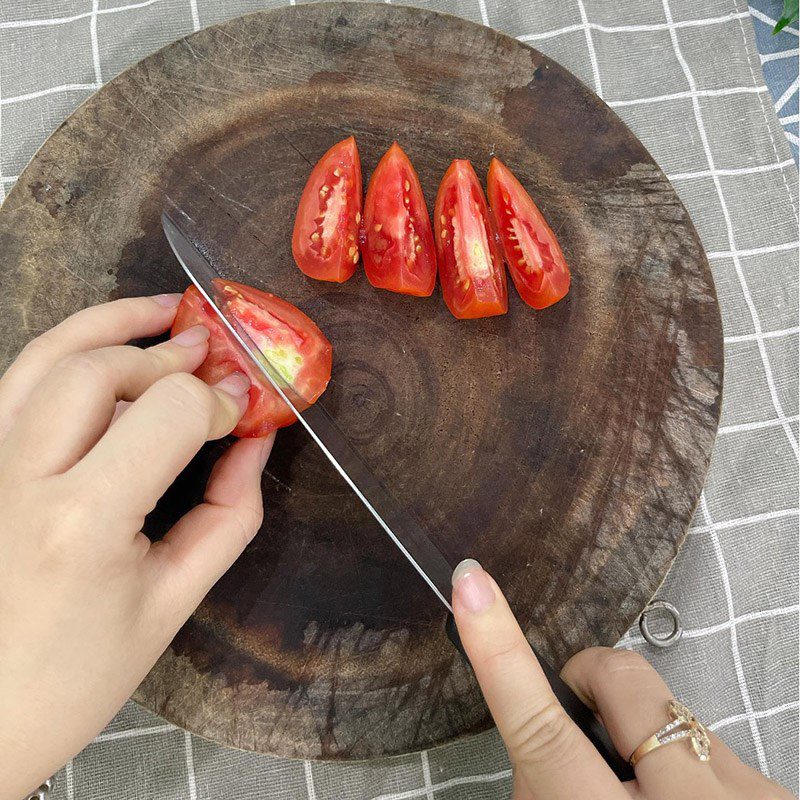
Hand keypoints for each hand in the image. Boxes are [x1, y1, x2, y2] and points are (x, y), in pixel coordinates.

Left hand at [0, 295, 273, 799]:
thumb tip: (254, 442)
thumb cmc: (74, 678)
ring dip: (111, 326)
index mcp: (82, 522)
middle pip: (100, 368)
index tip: (245, 409)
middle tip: (214, 359)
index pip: (168, 412)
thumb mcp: (174, 602)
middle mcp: (19, 480)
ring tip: (163, 315)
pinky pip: (15, 381)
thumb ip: (230, 513)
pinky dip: (63, 349)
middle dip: (170, 355)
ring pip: (44, 357)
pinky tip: (104, 347)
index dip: (220, 399)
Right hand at [451, 559, 791, 799]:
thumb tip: (541, 758)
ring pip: (671, 713)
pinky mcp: (780, 795)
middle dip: (591, 680)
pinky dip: (686, 769)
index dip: (499, 651)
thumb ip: (545, 791)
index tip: (471, 583)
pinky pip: (709, 746)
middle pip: (621, 684)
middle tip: (586, 729)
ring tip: (648, 799)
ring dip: (644, 741)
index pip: (540, 731)